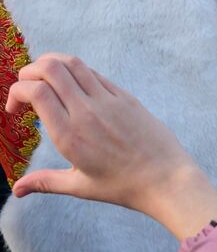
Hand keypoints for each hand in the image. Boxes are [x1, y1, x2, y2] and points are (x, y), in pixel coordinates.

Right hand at [4, 54, 216, 240]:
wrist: (165, 176)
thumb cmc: (122, 185)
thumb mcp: (79, 186)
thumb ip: (44, 182)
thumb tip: (17, 190)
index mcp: (69, 134)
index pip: (37, 91)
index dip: (17, 90)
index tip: (13, 108)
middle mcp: (87, 111)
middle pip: (52, 68)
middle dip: (30, 70)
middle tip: (24, 86)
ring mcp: (109, 100)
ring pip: (75, 64)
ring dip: (52, 63)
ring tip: (43, 79)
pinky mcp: (126, 96)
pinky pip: (96, 74)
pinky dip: (77, 72)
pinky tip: (72, 87)